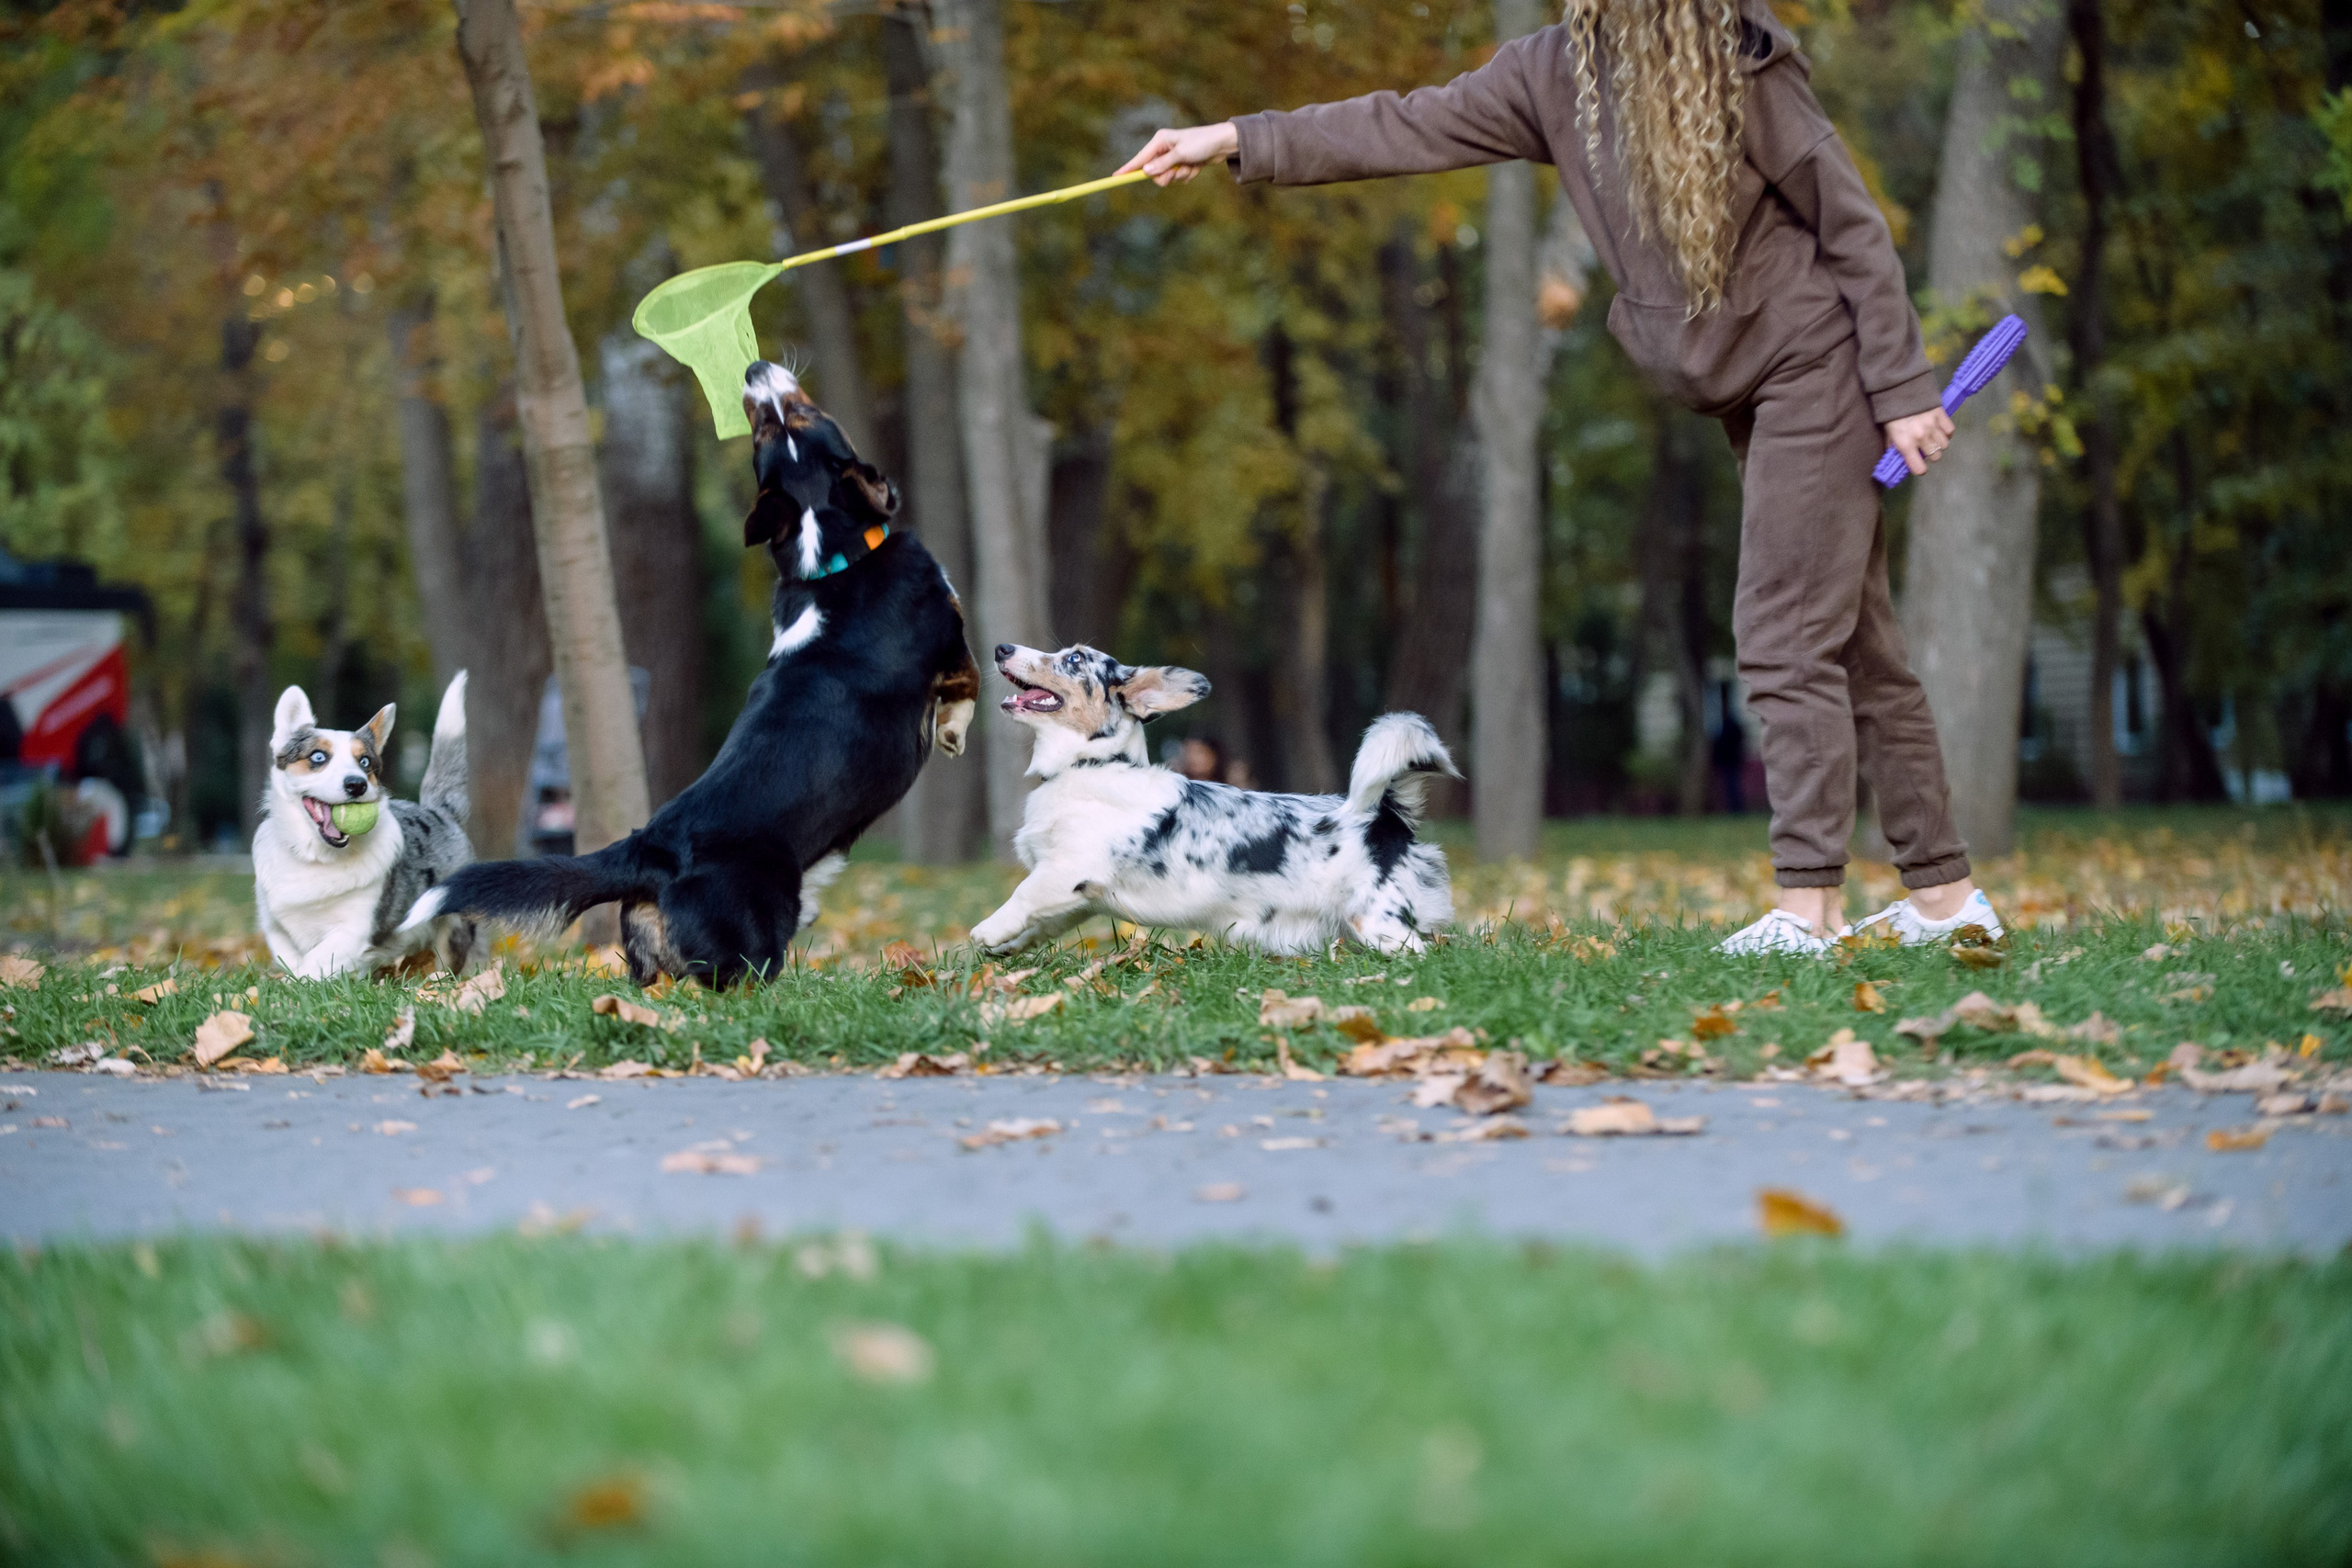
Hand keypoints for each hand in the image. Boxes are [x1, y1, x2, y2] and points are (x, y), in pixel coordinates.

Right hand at [1117, 123, 1239, 186]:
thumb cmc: (1202, 143)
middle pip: (1153, 173)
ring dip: (1179, 175)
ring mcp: (1173, 157)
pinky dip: (1187, 175)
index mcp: (1160, 141)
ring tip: (1190, 166)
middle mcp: (1164, 149)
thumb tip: (1145, 171)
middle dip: (1165, 176)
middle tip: (1176, 172)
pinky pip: (1178, 178)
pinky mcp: (1181, 164)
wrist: (1222, 143)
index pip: (1140, 158)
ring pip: (1167, 177)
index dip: (1128, 168)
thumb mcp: (1181, 154)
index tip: (1116, 177)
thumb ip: (1163, 164)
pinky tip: (1196, 166)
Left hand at [1884, 407, 1955, 476]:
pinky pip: (1950, 431)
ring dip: (1939, 443)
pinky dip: (1946, 432)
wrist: (1899, 389)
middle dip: (1931, 454)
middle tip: (1925, 448)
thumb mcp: (1887, 432)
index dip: (1919, 468)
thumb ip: (1893, 446)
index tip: (1918, 464)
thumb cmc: (1891, 413)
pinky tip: (1939, 429)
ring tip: (1932, 437)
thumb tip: (1897, 457)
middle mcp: (1921, 438)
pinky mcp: (1941, 415)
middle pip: (1936, 457)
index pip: (1919, 468)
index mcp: (1905, 444)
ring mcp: (1933, 426)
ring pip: (1945, 445)